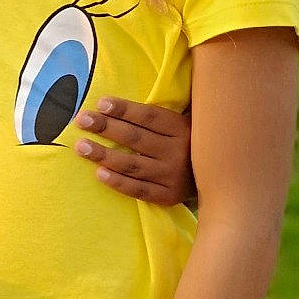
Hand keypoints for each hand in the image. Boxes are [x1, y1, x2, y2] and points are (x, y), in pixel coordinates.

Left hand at [73, 97, 193, 205]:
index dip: (124, 109)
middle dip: (106, 127)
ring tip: (81, 146)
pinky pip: (138, 189)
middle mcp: (179, 152)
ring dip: (104, 155)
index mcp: (182, 128)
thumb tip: (115, 103)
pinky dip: (118, 182)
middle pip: (136, 138)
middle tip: (81, 120)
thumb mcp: (181, 124)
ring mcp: (173, 176)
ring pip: (133, 164)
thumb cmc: (187, 144)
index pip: (148, 117)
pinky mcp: (168, 196)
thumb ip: (157, 116)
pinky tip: (99, 173)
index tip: (100, 103)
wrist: (218, 177)